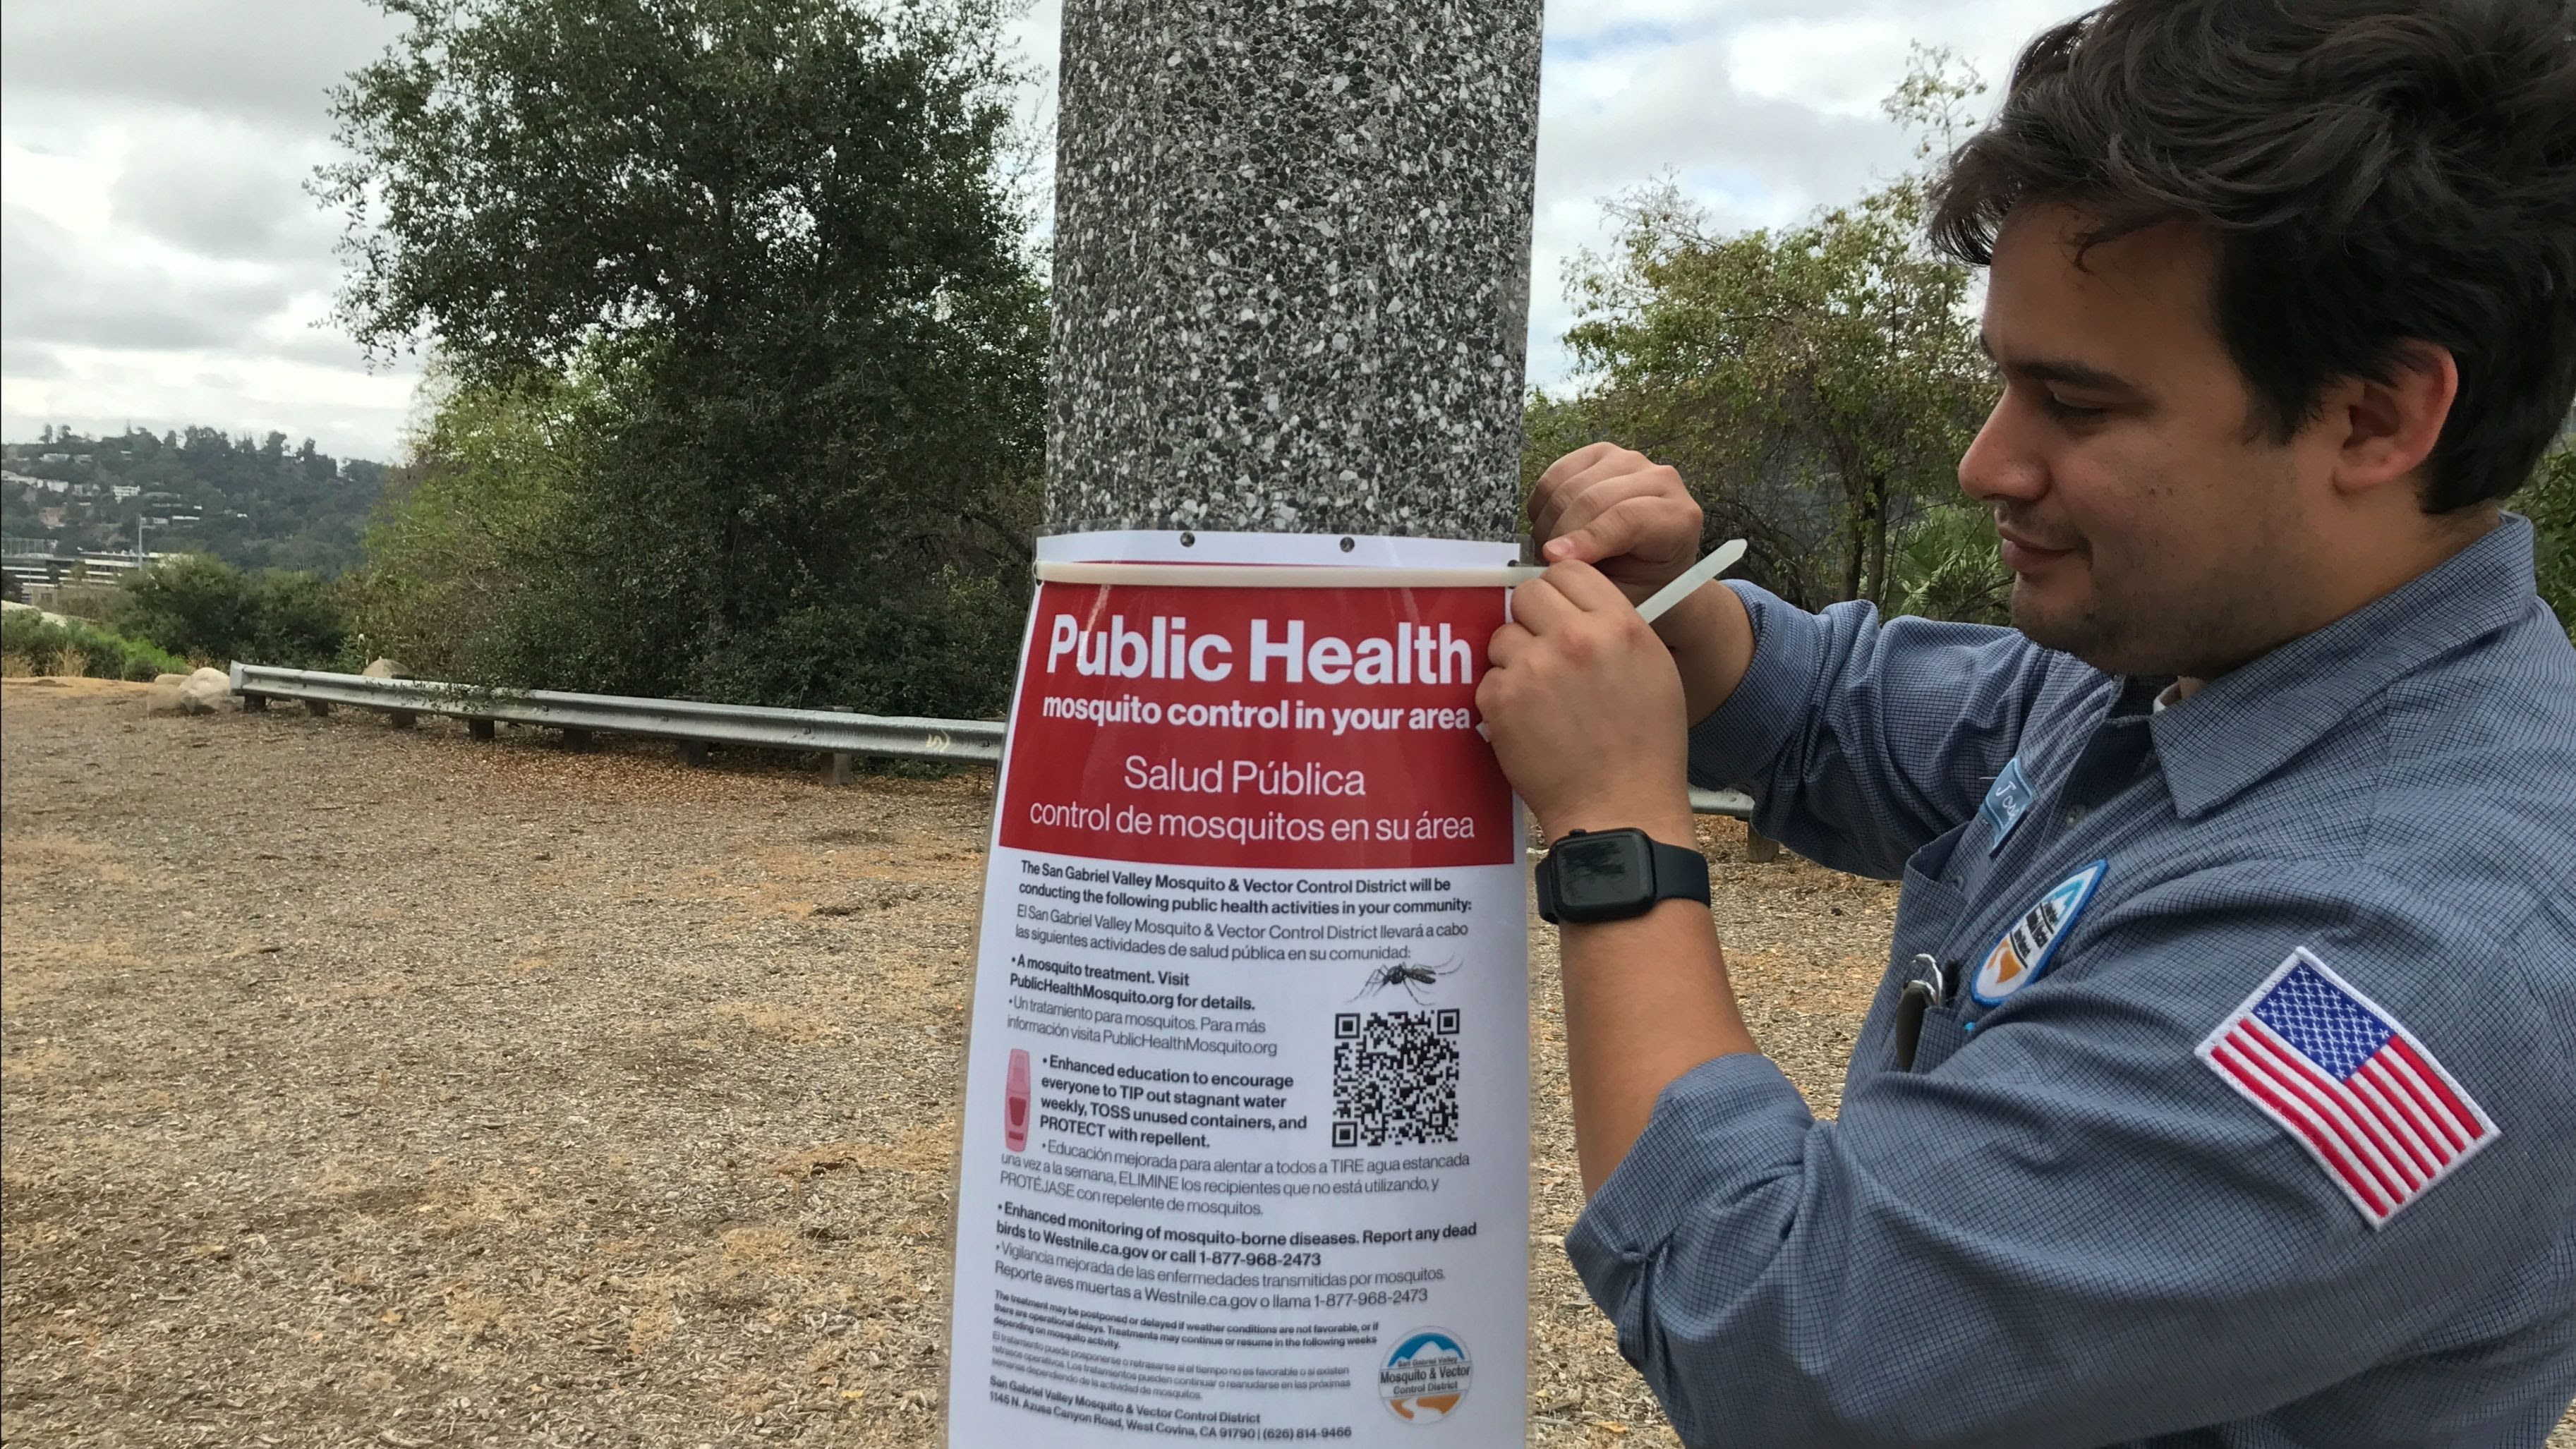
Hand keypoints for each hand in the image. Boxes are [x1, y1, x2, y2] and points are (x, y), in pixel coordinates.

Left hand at [1478, 561, 1693, 843]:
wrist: (1620, 808)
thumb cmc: (1645, 747)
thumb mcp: (1653, 669)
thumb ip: (1615, 627)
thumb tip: (1576, 605)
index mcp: (1618, 624)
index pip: (1570, 569)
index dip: (1560, 591)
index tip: (1559, 613)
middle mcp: (1576, 637)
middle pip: (1528, 594)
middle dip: (1532, 620)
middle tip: (1545, 652)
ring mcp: (1534, 667)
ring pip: (1503, 636)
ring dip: (1514, 660)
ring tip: (1541, 696)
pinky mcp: (1503, 700)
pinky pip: (1488, 679)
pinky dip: (1502, 699)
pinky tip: (1529, 723)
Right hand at [1528, 444, 1704, 604]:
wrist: (1648, 566)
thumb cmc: (1640, 584)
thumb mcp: (1625, 596)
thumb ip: (1596, 580)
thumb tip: (1554, 557)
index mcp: (1679, 518)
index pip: (1628, 518)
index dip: (1588, 538)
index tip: (1556, 560)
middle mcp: (1661, 479)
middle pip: (1592, 498)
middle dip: (1559, 535)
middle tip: (1548, 566)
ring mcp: (1629, 461)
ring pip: (1568, 486)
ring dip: (1548, 524)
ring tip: (1553, 551)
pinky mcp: (1600, 453)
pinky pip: (1555, 475)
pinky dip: (1542, 506)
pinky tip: (1552, 527)